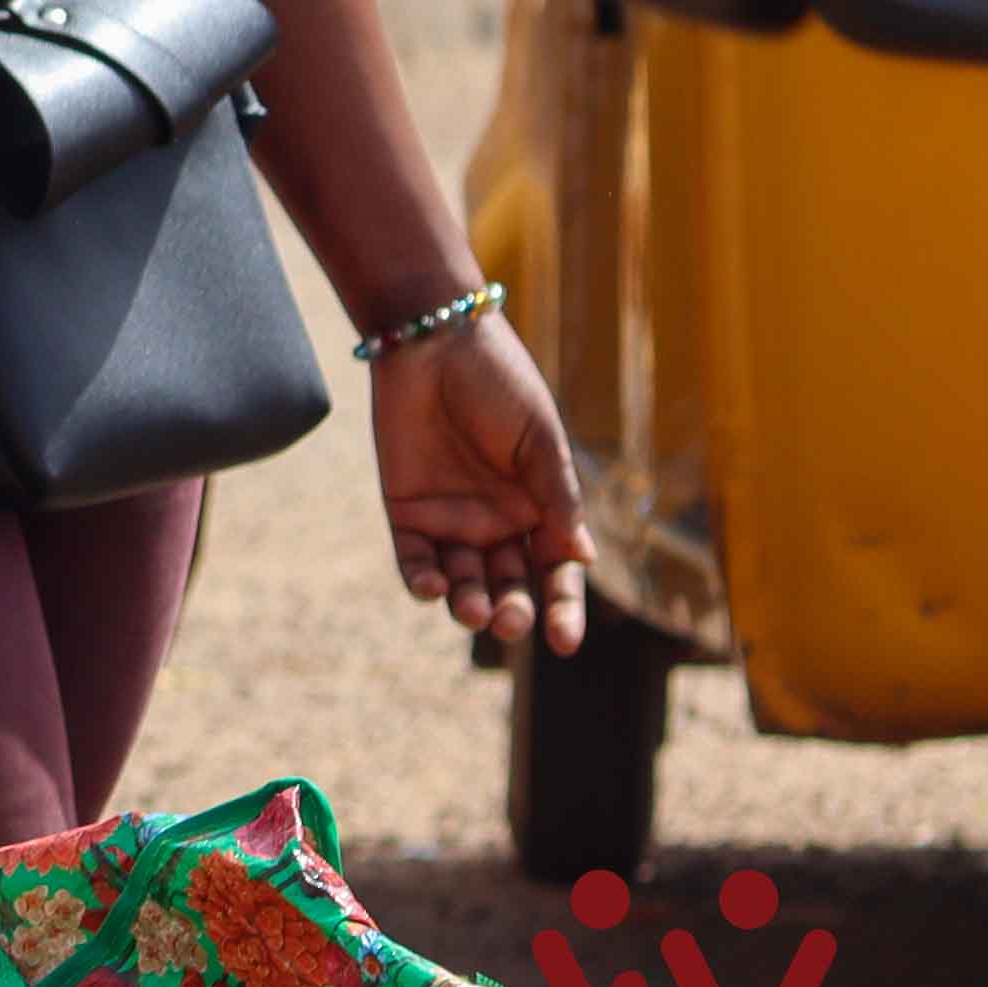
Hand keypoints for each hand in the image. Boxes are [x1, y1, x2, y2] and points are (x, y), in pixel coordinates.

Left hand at [369, 308, 589, 652]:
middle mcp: (498, 522)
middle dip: (512, 611)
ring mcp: (451, 519)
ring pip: (463, 580)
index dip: (563, 609)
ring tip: (472, 608)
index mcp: (540, 509)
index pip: (556, 571)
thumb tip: (580, 559)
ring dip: (468, 602)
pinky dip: (423, 579)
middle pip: (510, 585)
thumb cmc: (500, 384)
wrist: (435, 343)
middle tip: (509, 623)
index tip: (565, 643)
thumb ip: (556, 499)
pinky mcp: (406, 509)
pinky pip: (414, 558)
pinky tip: (432, 587)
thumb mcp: (539, 441)